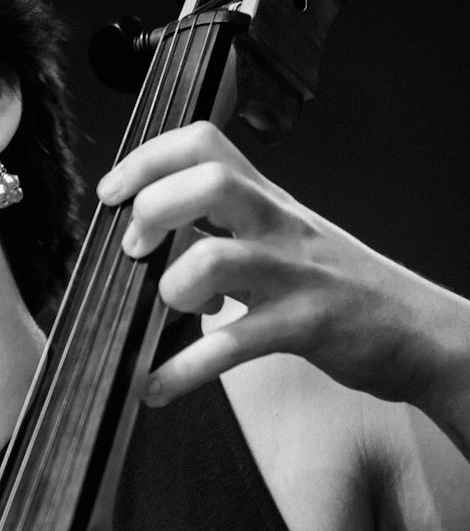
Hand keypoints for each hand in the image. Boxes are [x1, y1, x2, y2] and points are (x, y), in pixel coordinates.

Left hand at [96, 123, 469, 432]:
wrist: (417, 332)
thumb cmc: (341, 291)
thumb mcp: (284, 243)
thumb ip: (227, 231)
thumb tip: (156, 238)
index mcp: (270, 201)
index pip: (205, 143)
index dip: (147, 158)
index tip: (112, 190)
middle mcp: (280, 225)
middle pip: (208, 181)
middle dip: (152, 209)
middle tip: (134, 249)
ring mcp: (294, 274)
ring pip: (214, 258)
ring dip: (169, 287)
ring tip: (163, 314)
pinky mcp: (305, 325)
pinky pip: (230, 346)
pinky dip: (180, 371)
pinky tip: (155, 387)